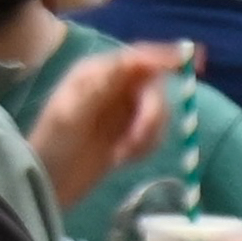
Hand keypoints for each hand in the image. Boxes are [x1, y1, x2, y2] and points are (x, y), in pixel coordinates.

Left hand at [34, 42, 186, 206]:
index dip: (166, 57)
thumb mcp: (72, 112)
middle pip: (154, 88)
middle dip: (151, 116)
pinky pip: (155, 134)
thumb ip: (104, 85)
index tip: (193, 62)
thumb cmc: (52, 146)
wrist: (48, 183)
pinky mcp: (130, 132)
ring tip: (122, 155)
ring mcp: (123, 110)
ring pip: (159, 113)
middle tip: (136, 141)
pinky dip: (145, 148)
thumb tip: (134, 59)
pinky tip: (122, 159)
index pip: (138, 57)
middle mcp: (113, 86)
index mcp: (97, 74)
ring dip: (147, 136)